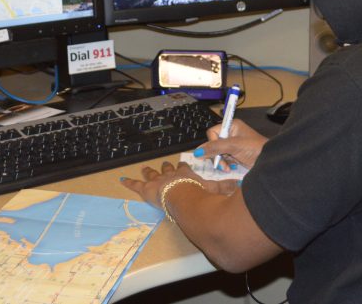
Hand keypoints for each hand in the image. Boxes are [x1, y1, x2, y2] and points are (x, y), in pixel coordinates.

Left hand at [120, 160, 238, 207]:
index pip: (184, 168)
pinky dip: (129, 183)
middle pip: (167, 169)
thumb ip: (225, 187)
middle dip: (165, 167)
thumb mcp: (214, 190)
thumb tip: (240, 185)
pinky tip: (121, 180)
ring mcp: (158, 181)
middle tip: (163, 165)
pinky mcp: (147, 188)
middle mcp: (172, 174)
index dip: (182, 167)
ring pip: (152, 174)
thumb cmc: (199, 193)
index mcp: (186, 174)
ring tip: (144, 168)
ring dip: (148, 172)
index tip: (181, 165)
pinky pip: (136, 185)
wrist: (184, 197)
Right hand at [195, 118, 266, 169]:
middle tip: (222, 164)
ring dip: (220, 161)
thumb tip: (197, 152)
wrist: (269, 162)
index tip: (218, 152)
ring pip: (217, 153)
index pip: (212, 132)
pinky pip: (223, 159)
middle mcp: (231, 134)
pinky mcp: (235, 155)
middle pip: (213, 144)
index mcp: (232, 126)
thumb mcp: (233, 146)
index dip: (212, 143)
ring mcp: (233, 145)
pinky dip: (224, 164)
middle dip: (216, 155)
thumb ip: (215, 147)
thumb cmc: (254, 148)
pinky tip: (229, 168)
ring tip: (227, 168)